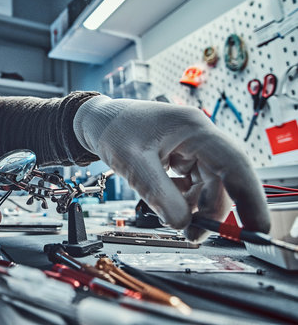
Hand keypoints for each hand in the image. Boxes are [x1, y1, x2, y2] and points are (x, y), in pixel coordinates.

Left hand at [73, 96, 269, 240]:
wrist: (97, 121)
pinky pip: (192, 184)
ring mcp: (190, 147)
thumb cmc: (112, 130)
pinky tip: (166, 204)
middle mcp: (198, 136)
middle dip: (211, 210)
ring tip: (175, 221)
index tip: (257, 227)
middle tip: (193, 235)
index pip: (234, 164)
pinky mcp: (180, 157)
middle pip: (221, 179)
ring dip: (195, 207)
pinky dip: (183, 199)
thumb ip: (158, 194)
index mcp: (193, 129)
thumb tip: (182, 224)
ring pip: (207, 184)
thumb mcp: (133, 164)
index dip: (251, 197)